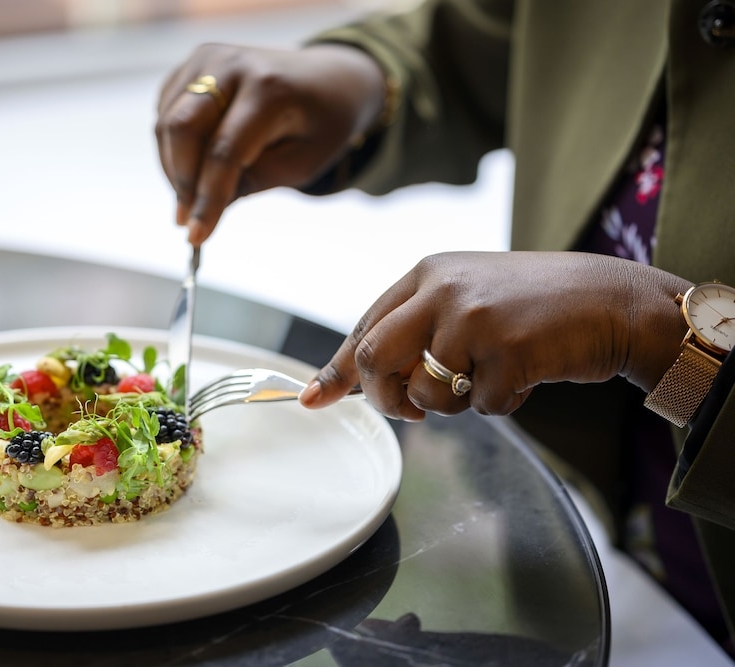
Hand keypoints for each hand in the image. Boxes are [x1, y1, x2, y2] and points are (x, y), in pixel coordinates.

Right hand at [156, 43, 385, 245]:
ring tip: (193, 197)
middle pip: (182, 129)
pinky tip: (193, 167)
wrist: (329, 78)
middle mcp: (233, 64)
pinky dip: (173, 147)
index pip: (224, 151)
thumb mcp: (302, 163)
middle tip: (187, 220)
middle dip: (181, 182)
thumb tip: (203, 208)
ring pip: (167, 122)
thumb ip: (254, 182)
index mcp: (269, 88)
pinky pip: (167, 111)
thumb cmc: (322, 123)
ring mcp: (209, 58)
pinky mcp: (194, 63)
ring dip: (174, 168)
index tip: (197, 237)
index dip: (207, 199)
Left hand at [299, 251, 691, 420]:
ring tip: (490, 374)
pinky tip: (527, 372)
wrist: (611, 300)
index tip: (312, 401)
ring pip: (425, 392)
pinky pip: (481, 406)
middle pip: (374, 359)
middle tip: (410, 410)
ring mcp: (472, 317)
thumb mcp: (465, 298)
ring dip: (453, 404)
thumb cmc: (533, 306)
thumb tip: (356, 382)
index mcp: (425, 274)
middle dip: (385, 398)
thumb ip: (415, 329)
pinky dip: (502, 403)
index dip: (335, 370)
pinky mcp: (506, 348)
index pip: (365, 328)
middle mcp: (441, 289)